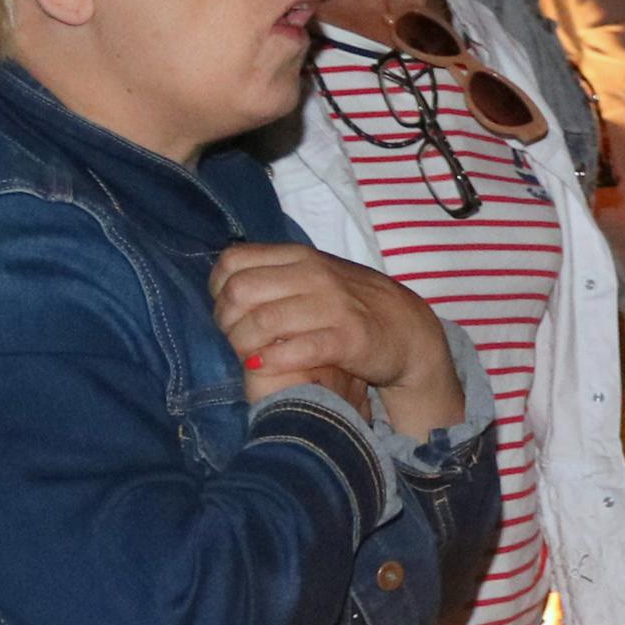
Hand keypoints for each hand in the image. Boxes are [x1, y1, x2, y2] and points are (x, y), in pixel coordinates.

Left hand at [214, 245, 460, 421]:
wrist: (407, 329)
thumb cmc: (352, 304)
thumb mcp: (315, 277)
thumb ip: (276, 274)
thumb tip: (226, 280)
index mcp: (299, 257)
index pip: (233, 261)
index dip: (217, 289)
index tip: (227, 312)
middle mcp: (313, 275)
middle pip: (240, 291)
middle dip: (225, 320)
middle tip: (232, 339)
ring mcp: (332, 305)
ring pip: (262, 322)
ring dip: (243, 345)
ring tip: (246, 356)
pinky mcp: (348, 338)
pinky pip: (297, 349)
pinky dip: (273, 360)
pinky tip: (264, 367)